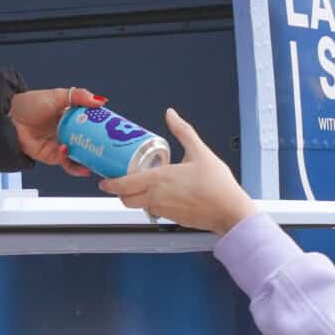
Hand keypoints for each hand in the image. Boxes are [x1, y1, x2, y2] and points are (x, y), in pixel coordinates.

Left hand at [9, 85, 104, 176]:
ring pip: (81, 155)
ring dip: (90, 159)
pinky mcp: (52, 156)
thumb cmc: (29, 105)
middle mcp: (68, 131)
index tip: (116, 130)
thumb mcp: (57, 95)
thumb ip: (79, 96)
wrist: (9, 118)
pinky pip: (67, 163)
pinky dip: (73, 163)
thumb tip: (100, 100)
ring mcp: (62, 144)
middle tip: (112, 148)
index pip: (93, 123)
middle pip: (90, 142)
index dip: (104, 127)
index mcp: (72, 116)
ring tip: (97, 160)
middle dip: (101, 147)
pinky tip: (73, 157)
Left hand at [98, 110, 255, 233]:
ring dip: (136, 198)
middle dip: (120, 192)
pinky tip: (163, 194)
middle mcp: (156, 197)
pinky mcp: (171, 219)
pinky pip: (154, 211)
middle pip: (126, 199)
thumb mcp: (200, 151)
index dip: (110, 184)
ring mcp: (163, 210)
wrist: (230, 211)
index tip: (104, 180)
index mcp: (159, 179)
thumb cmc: (218, 185)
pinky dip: (151, 203)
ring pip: (139, 206)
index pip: (124, 185)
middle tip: (120, 182)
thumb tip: (171, 115)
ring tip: (142, 185)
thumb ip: (183, 131)